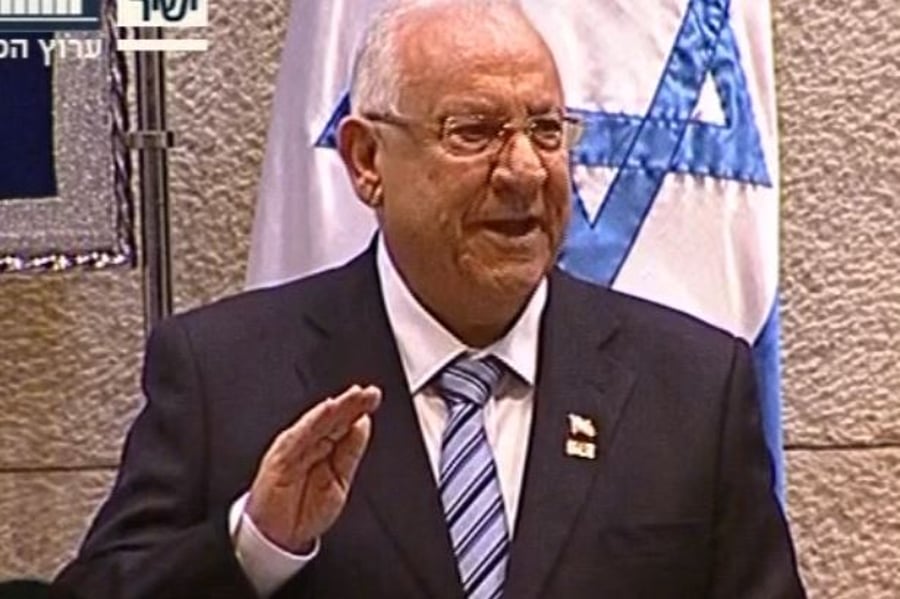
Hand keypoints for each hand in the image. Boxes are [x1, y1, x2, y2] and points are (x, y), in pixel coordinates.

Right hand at [245, 384, 381, 552]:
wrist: (279, 536)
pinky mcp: (280, 457)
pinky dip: (311, 422)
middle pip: (333, 419)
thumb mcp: (339, 481)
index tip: (373, 396)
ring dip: (335, 408)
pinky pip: (298, 436)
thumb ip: (350, 452)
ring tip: (352, 396)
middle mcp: (311, 444)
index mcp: (326, 448)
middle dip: (352, 404)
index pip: (344, 423)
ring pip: (317, 422)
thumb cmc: (306, 509)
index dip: (358, 409)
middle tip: (369, 393)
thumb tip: (363, 423)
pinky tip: (325, 411)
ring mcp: (295, 448)